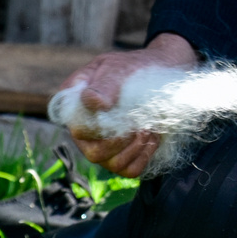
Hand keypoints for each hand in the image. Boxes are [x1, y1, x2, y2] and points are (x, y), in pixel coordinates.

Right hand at [57, 32, 195, 177]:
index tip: (123, 115)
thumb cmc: (134, 67)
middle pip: (93, 154)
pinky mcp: (125, 155)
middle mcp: (86, 131)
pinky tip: (153, 137)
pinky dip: (144, 156)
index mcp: (75, 107)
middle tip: (140, 125)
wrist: (161, 71)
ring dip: (134, 149)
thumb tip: (90, 101)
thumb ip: (105, 84)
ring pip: (112, 165)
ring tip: (149, 129)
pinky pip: (130, 170)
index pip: (77, 129)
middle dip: (120, 142)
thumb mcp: (118, 68)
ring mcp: (105, 145)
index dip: (99, 128)